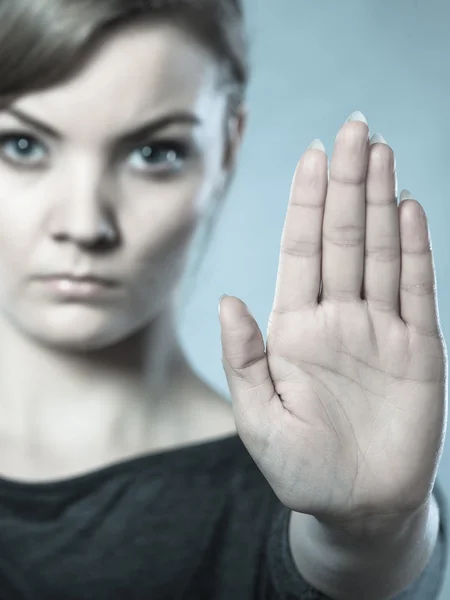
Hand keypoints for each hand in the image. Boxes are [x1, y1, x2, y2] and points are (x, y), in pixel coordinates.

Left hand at [219, 112, 446, 530]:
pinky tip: (409, 209)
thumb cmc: (302, 469)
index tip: (314, 155)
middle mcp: (338, 318)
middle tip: (354, 128)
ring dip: (381, 202)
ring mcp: (380, 330)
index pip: (302, 251)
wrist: (357, 506)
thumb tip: (227, 298)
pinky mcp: (418, 350)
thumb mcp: (259, 419)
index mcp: (296, 328)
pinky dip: (414, 249)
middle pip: (343, 237)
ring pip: (380, 252)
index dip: (308, 203)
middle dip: (348, 183)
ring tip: (381, 153)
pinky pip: (417, 289)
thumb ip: (244, 358)